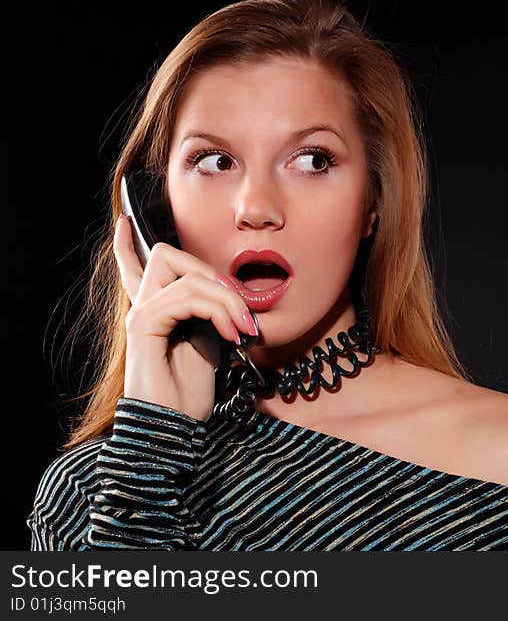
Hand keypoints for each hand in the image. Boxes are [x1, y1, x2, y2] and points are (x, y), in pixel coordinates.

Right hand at [112, 215, 257, 420]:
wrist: (173, 428)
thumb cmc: (191, 394)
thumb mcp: (212, 344)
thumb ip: (213, 315)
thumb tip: (232, 295)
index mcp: (157, 311)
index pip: (134, 268)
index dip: (127, 244)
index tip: (123, 221)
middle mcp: (143, 307)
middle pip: (168, 254)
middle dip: (214, 274)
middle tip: (241, 311)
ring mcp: (140, 314)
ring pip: (187, 275)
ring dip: (226, 299)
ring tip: (243, 329)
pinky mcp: (143, 325)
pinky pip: (185, 296)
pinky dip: (217, 311)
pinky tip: (231, 335)